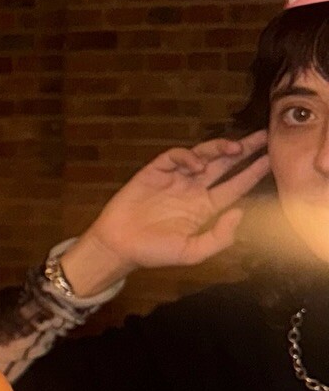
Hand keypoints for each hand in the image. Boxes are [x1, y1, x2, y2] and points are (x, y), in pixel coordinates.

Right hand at [66, 132, 270, 289]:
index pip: (235, 186)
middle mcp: (193, 190)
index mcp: (205, 208)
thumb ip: (219, 237)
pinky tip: (195, 163)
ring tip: (234, 147)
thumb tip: (239, 212)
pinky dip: (186, 156)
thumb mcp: (193, 253)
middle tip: (263, 137)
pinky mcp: (154, 172)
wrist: (118, 246)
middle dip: (244, 150)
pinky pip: (174, 157)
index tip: (271, 160)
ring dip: (219, 149)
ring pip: (203, 156)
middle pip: (224, 165)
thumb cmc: (154, 252)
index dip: (253, 172)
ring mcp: (174, 180)